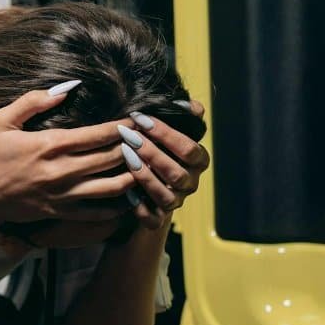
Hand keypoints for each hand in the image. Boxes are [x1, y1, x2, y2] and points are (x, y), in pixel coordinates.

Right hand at [0, 85, 133, 226]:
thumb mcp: (2, 120)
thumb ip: (33, 101)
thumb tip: (66, 87)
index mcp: (51, 145)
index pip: (100, 134)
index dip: (124, 127)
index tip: (138, 120)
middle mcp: (63, 171)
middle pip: (112, 158)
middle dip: (135, 148)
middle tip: (149, 139)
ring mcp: (64, 194)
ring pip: (112, 187)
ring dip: (132, 175)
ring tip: (143, 165)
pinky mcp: (62, 211)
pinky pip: (99, 212)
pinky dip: (118, 205)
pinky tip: (129, 195)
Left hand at [122, 100, 210, 228]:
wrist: (143, 185)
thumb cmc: (155, 148)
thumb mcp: (166, 130)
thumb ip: (181, 116)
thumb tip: (190, 105)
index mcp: (198, 161)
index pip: (189, 149)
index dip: (166, 134)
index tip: (140, 118)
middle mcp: (189, 183)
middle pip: (177, 173)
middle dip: (152, 153)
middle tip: (129, 137)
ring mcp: (174, 203)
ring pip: (166, 197)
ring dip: (145, 176)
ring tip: (126, 157)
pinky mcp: (158, 219)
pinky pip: (153, 219)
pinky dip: (140, 208)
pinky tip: (126, 192)